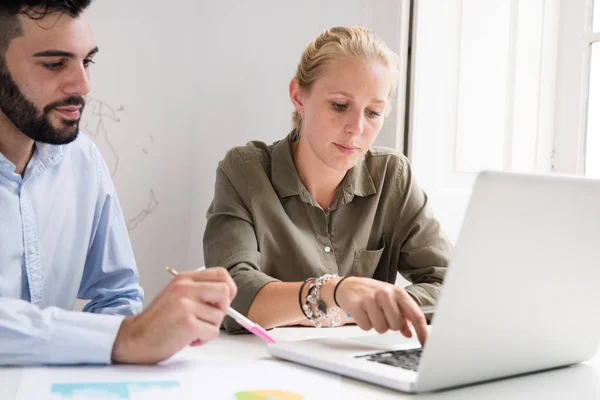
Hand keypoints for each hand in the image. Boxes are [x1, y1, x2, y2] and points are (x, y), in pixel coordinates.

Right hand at [111, 267, 236, 363]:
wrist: (134, 338)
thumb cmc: (158, 321)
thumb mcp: (177, 296)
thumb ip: (198, 292)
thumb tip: (226, 297)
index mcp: (184, 278)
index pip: (221, 274)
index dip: (228, 289)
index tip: (221, 302)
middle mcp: (185, 287)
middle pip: (225, 291)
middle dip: (223, 308)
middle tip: (209, 318)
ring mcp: (186, 304)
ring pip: (219, 316)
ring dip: (209, 328)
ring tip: (191, 331)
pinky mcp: (188, 323)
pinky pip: (212, 332)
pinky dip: (203, 339)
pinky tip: (188, 339)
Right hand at [329, 277, 427, 345]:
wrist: (347, 285)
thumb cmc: (371, 293)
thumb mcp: (390, 300)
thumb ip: (402, 315)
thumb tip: (410, 332)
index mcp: (398, 292)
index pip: (416, 315)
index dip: (422, 332)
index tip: (425, 344)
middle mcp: (386, 293)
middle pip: (396, 325)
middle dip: (390, 325)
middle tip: (382, 315)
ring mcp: (371, 299)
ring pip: (382, 328)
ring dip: (377, 325)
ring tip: (371, 313)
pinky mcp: (357, 305)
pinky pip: (367, 327)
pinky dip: (365, 324)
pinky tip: (362, 313)